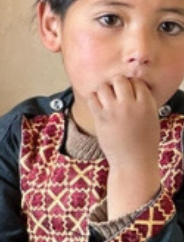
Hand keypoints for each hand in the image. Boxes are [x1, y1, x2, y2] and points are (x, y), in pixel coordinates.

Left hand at [83, 76, 161, 215]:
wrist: (134, 161)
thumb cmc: (144, 141)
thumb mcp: (151, 118)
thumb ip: (142, 102)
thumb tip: (130, 88)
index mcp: (147, 104)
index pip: (136, 82)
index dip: (131, 85)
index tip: (128, 93)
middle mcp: (130, 104)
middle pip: (119, 80)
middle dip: (116, 84)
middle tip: (115, 94)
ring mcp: (114, 110)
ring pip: (103, 87)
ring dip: (103, 91)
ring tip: (105, 99)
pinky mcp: (101, 117)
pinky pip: (91, 98)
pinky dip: (92, 98)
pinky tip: (97, 104)